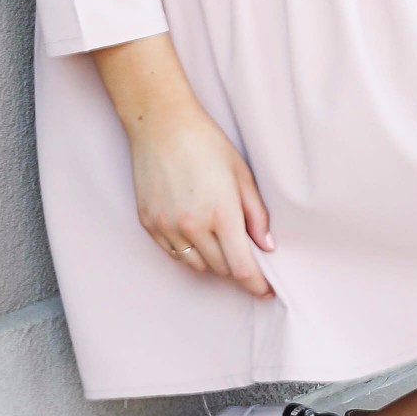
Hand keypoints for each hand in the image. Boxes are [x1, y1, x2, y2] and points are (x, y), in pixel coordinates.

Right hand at [90, 36, 276, 295]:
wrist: (160, 124)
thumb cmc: (205, 143)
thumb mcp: (241, 174)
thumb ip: (256, 214)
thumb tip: (267, 246)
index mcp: (221, 214)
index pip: (241, 267)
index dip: (256, 284)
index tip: (266, 290)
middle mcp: (192, 226)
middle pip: (221, 269)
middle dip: (236, 267)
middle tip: (245, 253)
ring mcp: (167, 227)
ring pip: (196, 266)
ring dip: (213, 262)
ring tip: (220, 240)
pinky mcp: (149, 223)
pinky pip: (173, 254)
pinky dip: (189, 253)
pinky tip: (196, 234)